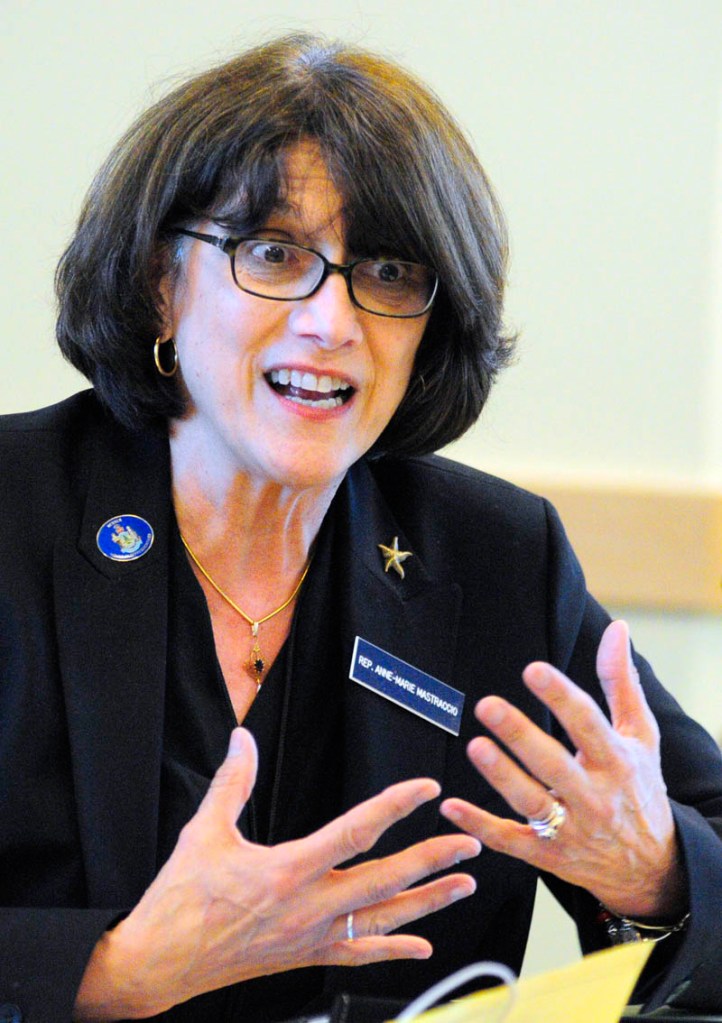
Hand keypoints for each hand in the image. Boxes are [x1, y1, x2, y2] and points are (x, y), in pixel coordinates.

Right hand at [75, 728, 479, 1019]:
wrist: (161, 962)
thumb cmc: (181, 899)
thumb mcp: (205, 831)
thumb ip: (232, 781)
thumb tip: (242, 738)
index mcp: (288, 869)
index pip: (356, 831)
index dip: (396, 806)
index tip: (425, 788)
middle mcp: (309, 906)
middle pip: (386, 879)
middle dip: (433, 859)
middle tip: (471, 841)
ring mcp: (312, 937)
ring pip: (384, 919)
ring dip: (430, 901)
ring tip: (465, 884)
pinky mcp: (307, 957)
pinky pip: (360, 955)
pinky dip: (395, 949)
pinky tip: (423, 944)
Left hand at [441, 620, 685, 921]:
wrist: (652, 866)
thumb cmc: (640, 787)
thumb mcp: (640, 735)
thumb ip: (621, 681)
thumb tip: (617, 628)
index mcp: (616, 761)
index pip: (587, 724)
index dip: (560, 696)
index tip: (533, 670)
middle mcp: (594, 797)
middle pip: (553, 765)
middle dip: (520, 735)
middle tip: (487, 705)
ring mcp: (571, 830)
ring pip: (531, 803)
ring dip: (501, 776)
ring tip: (475, 746)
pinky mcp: (548, 856)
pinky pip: (510, 842)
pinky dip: (480, 825)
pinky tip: (450, 805)